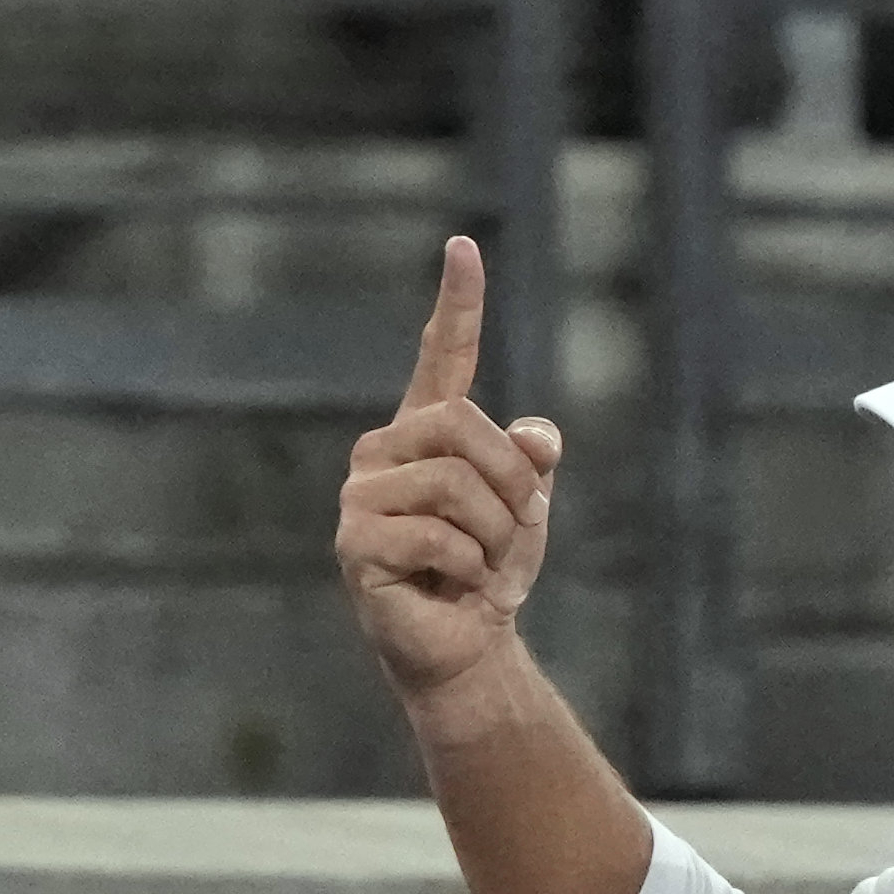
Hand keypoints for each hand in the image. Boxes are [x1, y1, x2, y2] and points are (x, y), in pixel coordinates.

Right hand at [336, 235, 563, 708]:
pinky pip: (439, 535)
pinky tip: (453, 583)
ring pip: (455, 483)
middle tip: (517, 527)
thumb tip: (536, 438)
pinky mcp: (356, 544)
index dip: (458, 303)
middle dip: (510, 481)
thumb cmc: (488, 570)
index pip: (442, 356)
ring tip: (480, 563)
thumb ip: (530, 462)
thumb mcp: (525, 507)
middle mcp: (385, 452)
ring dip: (494, 532)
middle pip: (463, 425)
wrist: (464, 645)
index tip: (464, 248)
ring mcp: (363, 496)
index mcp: (426, 432)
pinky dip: (469, 565)